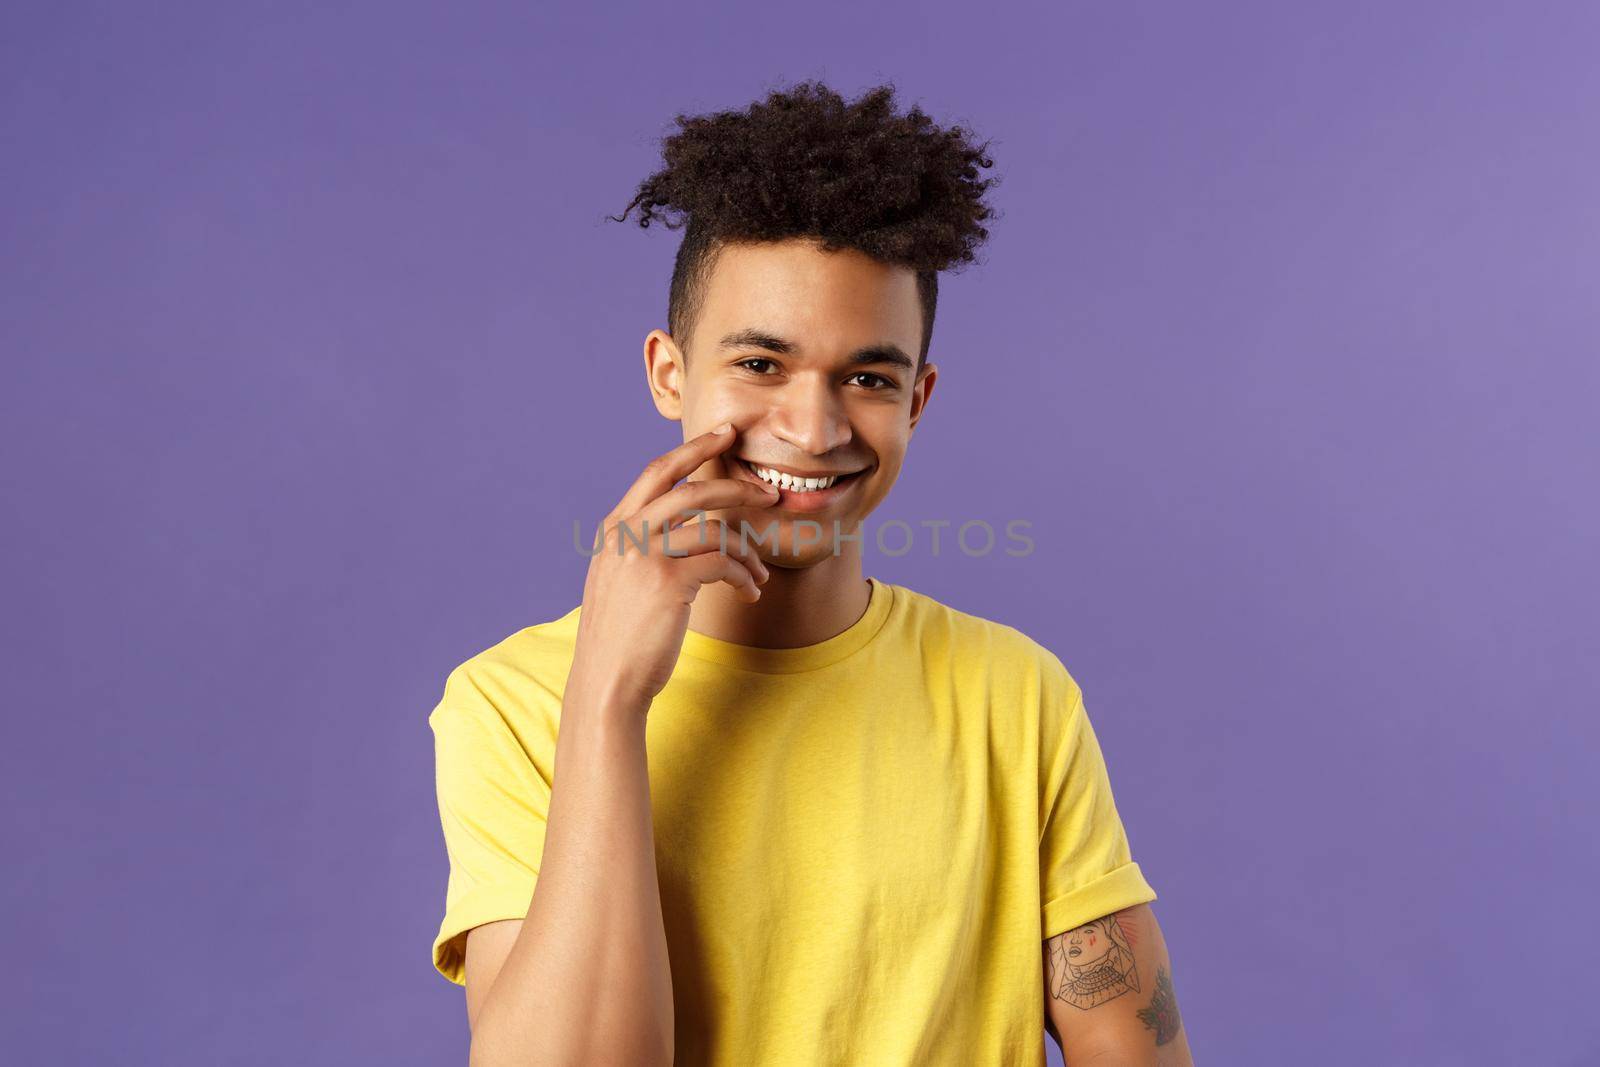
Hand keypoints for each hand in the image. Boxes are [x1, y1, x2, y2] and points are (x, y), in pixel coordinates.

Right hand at [570, 422, 781, 707]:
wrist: (607, 682)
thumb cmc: (621, 637)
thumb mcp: (619, 581)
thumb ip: (642, 548)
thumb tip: (685, 528)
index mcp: (615, 528)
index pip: (657, 471)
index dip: (694, 449)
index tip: (725, 435)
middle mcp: (626, 535)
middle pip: (691, 488)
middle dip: (737, 487)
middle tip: (770, 495)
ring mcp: (644, 556)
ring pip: (713, 528)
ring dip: (747, 550)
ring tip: (761, 573)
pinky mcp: (667, 582)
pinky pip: (722, 563)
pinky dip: (744, 576)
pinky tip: (750, 592)